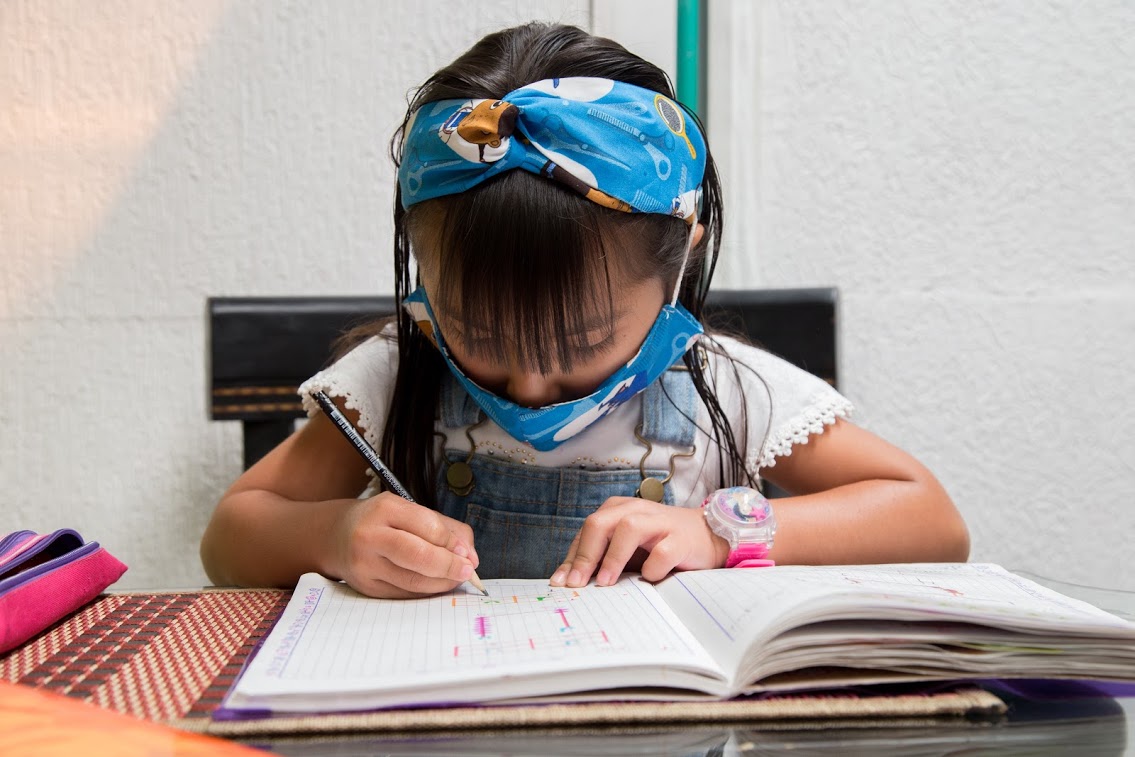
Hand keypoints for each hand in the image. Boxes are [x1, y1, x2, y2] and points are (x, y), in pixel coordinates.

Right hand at [332, 492, 479, 597]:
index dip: (453, 544)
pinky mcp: (366, 588)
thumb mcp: (408, 511)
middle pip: (420, 557)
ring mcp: (365, 565)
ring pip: (414, 581)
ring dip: (442, 583)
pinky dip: (426, 592)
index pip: (428, 527)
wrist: (337, 537)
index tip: (468, 553)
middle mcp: (371, 536)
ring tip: (455, 578)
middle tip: (467, 571)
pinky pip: (405, 594)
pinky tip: (435, 585)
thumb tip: (471, 556)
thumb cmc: (382, 521)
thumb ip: (445, 528)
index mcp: (386, 509)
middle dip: (450, 566)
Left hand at [549, 497, 729, 587]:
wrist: (706, 535)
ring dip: (613, 557)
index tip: (560, 583)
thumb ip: (598, 559)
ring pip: (628, 528)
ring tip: (605, 583)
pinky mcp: (681, 538)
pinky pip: (662, 552)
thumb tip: (565, 581)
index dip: (572, 558)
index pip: (586, 532)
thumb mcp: (624, 549)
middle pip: (600, 524)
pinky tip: (648, 579)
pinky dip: (652, 568)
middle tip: (577, 584)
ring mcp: (659, 522)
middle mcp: (635, 510)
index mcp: (617, 510)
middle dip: (585, 555)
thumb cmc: (658, 544)